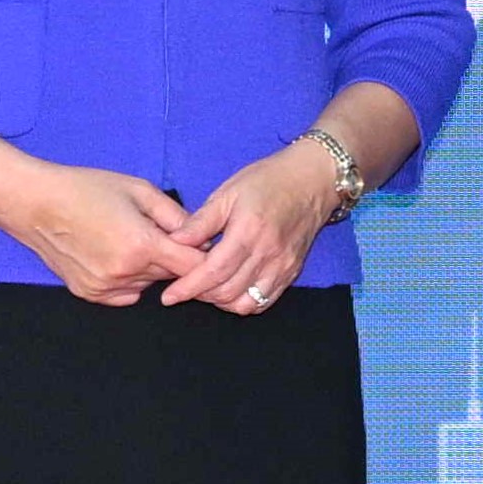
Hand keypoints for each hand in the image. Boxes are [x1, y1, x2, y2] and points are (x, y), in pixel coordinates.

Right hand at [11, 161, 204, 305]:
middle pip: (172, 276)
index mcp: (142, 245)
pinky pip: (126, 294)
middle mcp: (125, 273)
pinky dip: (129, 281)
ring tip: (129, 239)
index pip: (193, 266)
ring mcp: (105, 287)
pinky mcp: (89, 294)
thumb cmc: (85, 189)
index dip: (203, 256)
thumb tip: (202, 236)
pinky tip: (114, 255)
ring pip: (148, 285)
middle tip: (158, 233)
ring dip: (150, 269)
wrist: (34, 203)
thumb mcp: (139, 190)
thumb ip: (175, 215)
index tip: (203, 246)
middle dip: (174, 258)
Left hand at [167, 144, 353, 314]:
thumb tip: (174, 241)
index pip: (213, 272)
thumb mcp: (228, 192)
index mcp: (248, 232)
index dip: (188, 287)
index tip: (169, 296)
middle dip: (200, 295)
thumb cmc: (268, 181)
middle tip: (184, 287)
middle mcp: (267, 254)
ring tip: (207, 289)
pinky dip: (243, 303)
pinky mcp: (292, 272)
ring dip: (221, 302)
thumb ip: (201, 221)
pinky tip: (231, 290)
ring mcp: (282, 266)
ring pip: (245, 303)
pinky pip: (264, 301)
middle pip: (227, 292)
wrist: (313, 180)